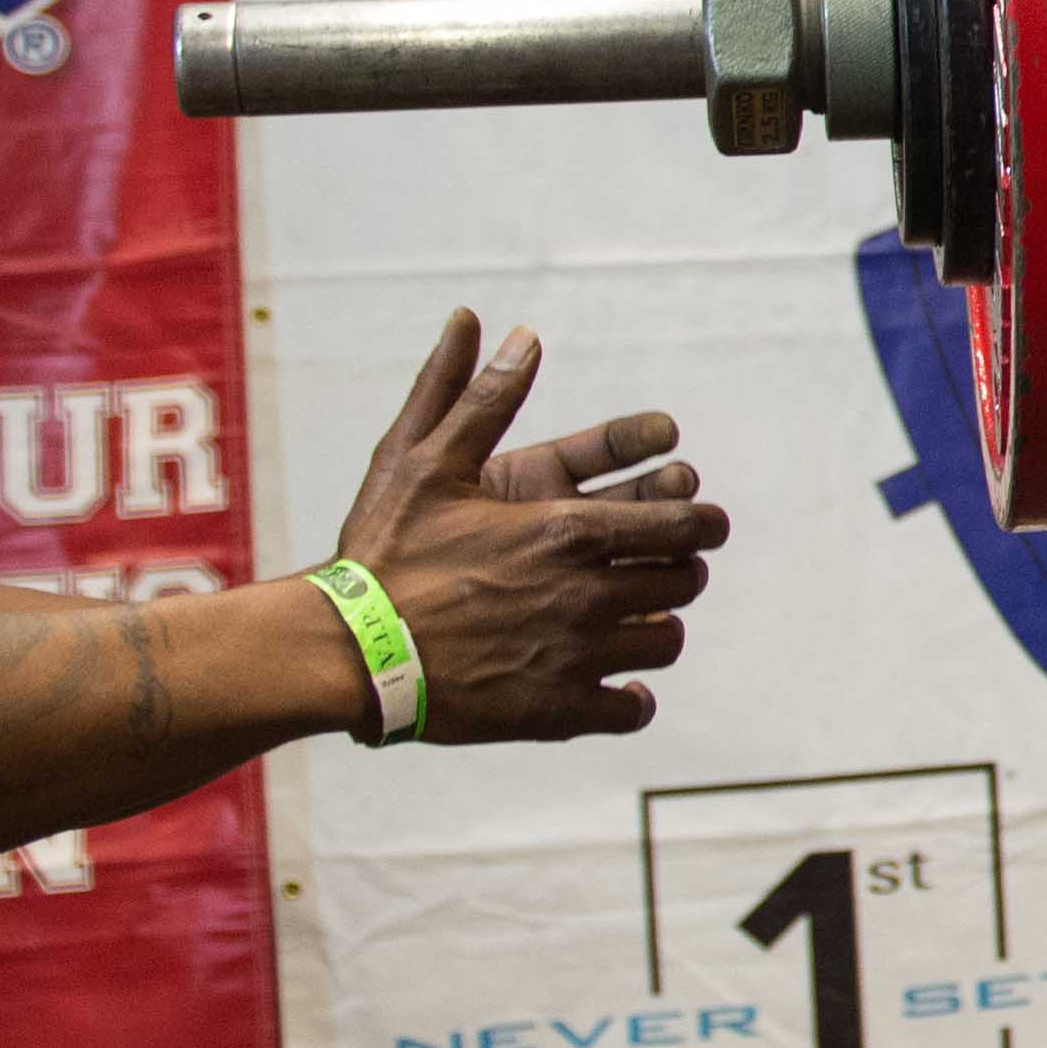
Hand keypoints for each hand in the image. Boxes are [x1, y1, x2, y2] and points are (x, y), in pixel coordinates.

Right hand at [327, 313, 726, 741]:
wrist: (343, 650)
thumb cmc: (383, 552)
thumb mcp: (424, 462)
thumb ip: (479, 398)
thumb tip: (518, 334)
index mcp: (568, 531)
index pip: (684, 524)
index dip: (703, 522)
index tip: (702, 523)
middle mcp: (585, 594)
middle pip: (683, 581)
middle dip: (678, 570)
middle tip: (659, 569)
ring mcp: (575, 657)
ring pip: (663, 642)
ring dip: (656, 627)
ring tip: (635, 621)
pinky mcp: (557, 713)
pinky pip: (630, 709)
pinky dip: (632, 698)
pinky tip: (617, 686)